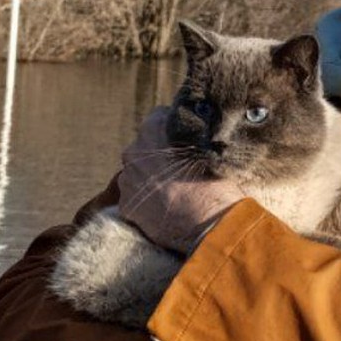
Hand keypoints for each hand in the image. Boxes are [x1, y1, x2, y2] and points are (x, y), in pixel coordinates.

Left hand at [117, 108, 242, 252]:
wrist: (208, 223)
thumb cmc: (214, 183)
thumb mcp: (210, 150)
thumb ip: (195, 137)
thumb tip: (198, 136)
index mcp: (152, 131)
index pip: (158, 118)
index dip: (173, 128)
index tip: (184, 139)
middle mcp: (133, 152)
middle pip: (144, 148)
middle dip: (158, 156)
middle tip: (180, 170)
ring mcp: (126, 180)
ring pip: (136, 174)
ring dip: (150, 180)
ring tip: (173, 193)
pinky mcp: (126, 206)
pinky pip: (134, 199)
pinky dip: (146, 204)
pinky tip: (164, 210)